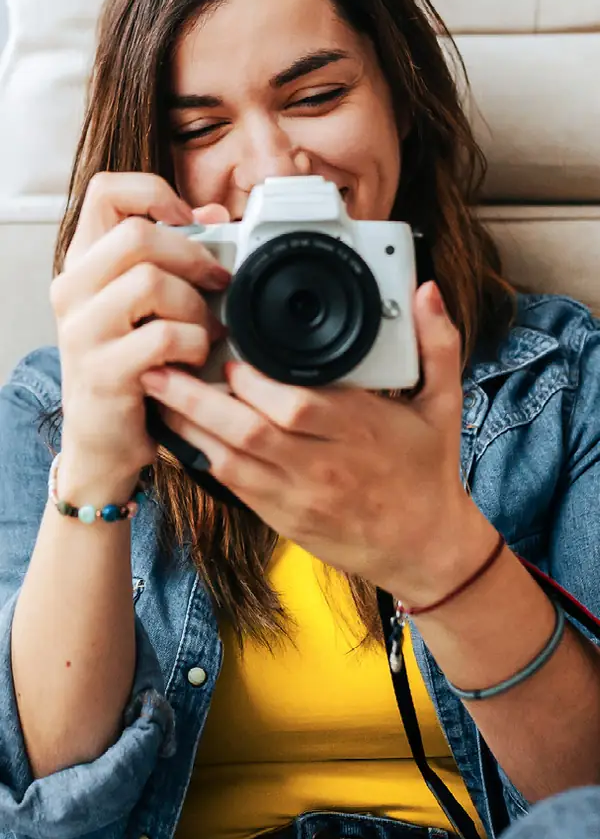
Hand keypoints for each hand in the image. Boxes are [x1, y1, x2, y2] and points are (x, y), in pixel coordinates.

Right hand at [51, 172, 231, 494]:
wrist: (104, 440)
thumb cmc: (132, 365)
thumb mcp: (147, 303)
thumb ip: (174, 256)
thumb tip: (213, 215)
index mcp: (83, 263)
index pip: (105, 191)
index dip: (155, 193)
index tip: (189, 222)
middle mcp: (72, 290)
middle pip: (136, 234)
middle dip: (193, 257)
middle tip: (217, 283)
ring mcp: (82, 330)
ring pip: (150, 282)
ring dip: (195, 307)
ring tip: (205, 331)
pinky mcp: (102, 370)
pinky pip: (162, 336)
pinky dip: (194, 344)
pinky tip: (196, 358)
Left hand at [140, 281, 490, 598]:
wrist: (423, 547)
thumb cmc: (429, 471)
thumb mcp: (444, 404)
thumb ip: (437, 343)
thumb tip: (428, 291)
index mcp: (362, 430)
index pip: (298, 406)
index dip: (255, 383)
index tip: (230, 354)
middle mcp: (324, 464)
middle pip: (250, 432)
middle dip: (198, 399)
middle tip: (161, 365)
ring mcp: (298, 495)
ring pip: (230, 460)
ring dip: (187, 427)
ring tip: (155, 393)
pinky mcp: (281, 516)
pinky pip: (230, 485)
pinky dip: (198, 458)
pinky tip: (174, 432)